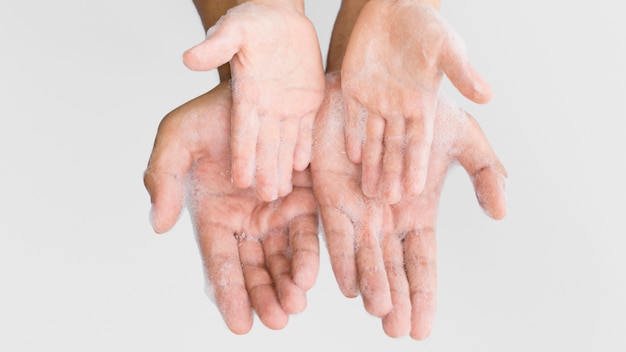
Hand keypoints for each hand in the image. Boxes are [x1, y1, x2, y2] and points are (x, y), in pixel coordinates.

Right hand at [143, 81, 319, 333]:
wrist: (258, 88)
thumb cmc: (212, 114)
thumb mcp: (177, 137)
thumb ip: (162, 177)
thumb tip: (158, 225)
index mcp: (212, 215)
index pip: (221, 262)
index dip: (230, 293)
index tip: (240, 325)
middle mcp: (245, 221)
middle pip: (254, 269)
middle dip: (264, 298)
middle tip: (275, 321)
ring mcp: (276, 212)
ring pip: (282, 259)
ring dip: (288, 285)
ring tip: (293, 307)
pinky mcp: (305, 199)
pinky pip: (308, 233)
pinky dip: (309, 255)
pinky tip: (311, 275)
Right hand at [182, 1, 325, 201]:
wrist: (279, 18)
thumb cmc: (251, 22)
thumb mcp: (233, 29)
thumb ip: (215, 46)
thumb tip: (189, 59)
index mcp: (246, 95)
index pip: (242, 131)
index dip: (241, 155)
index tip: (239, 180)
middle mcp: (265, 107)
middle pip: (265, 145)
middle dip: (265, 170)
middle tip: (268, 198)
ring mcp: (287, 107)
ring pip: (286, 142)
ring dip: (283, 166)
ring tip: (284, 192)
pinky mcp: (307, 103)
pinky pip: (308, 128)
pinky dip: (306, 146)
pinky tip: (304, 166)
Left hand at [310, 73, 505, 338]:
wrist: (380, 80)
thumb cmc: (421, 109)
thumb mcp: (464, 137)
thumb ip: (486, 173)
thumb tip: (501, 213)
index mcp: (416, 213)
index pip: (422, 262)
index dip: (423, 294)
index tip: (424, 328)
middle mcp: (386, 218)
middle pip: (393, 268)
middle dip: (396, 300)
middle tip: (399, 330)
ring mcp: (358, 208)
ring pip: (365, 256)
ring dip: (372, 285)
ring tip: (379, 312)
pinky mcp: (332, 193)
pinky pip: (336, 231)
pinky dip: (342, 256)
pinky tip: (347, 282)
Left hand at [341, 0, 492, 203]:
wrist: (394, 6)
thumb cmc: (426, 26)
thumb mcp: (446, 47)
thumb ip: (462, 72)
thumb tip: (487, 96)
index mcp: (423, 103)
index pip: (419, 142)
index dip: (416, 165)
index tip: (415, 190)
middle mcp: (399, 108)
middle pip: (394, 147)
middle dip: (391, 173)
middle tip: (387, 202)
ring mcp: (375, 101)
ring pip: (372, 139)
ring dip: (371, 163)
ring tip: (368, 190)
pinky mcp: (354, 90)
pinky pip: (352, 118)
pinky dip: (352, 135)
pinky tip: (352, 156)